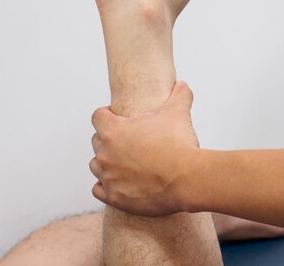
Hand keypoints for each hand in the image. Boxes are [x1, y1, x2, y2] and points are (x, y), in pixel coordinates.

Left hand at [89, 81, 198, 215]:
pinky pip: (98, 189)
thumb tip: (183, 84)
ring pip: (95, 166)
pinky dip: (105, 186)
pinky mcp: (115, 197)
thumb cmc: (178, 144)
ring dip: (105, 162)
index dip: (107, 113)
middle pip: (96, 141)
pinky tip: (117, 182)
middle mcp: (105, 154)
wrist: (187, 179)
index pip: (97, 116)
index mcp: (113, 131)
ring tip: (122, 161)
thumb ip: (178, 95)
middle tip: (126, 139)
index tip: (117, 115)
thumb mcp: (177, 112)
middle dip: (108, 138)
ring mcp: (108, 177)